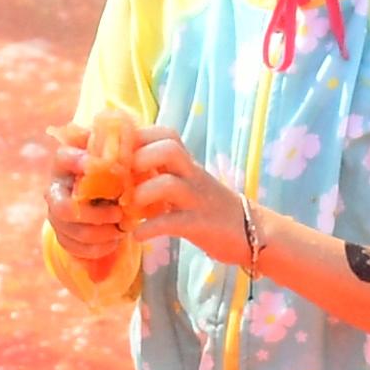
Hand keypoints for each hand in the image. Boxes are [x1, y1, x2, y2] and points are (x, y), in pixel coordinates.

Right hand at [43, 126, 131, 269]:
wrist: (107, 197)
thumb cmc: (113, 171)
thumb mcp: (115, 154)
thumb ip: (116, 144)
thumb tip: (125, 128)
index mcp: (65, 163)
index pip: (63, 158)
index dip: (77, 162)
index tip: (96, 165)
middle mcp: (54, 189)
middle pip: (63, 208)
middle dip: (94, 214)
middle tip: (119, 213)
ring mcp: (56, 215)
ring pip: (73, 232)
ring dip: (102, 233)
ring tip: (122, 227)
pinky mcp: (63, 236)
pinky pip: (77, 248)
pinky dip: (100, 247)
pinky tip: (115, 240)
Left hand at [126, 132, 250, 266]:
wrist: (251, 232)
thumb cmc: (210, 209)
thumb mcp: (188, 184)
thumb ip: (163, 174)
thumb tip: (125, 170)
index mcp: (188, 165)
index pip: (166, 134)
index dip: (139, 136)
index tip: (118, 152)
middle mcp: (193, 176)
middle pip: (169, 148)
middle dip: (140, 157)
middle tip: (122, 177)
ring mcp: (197, 199)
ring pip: (169, 184)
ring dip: (141, 193)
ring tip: (128, 207)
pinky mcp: (199, 224)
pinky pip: (171, 222)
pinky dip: (149, 228)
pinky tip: (137, 234)